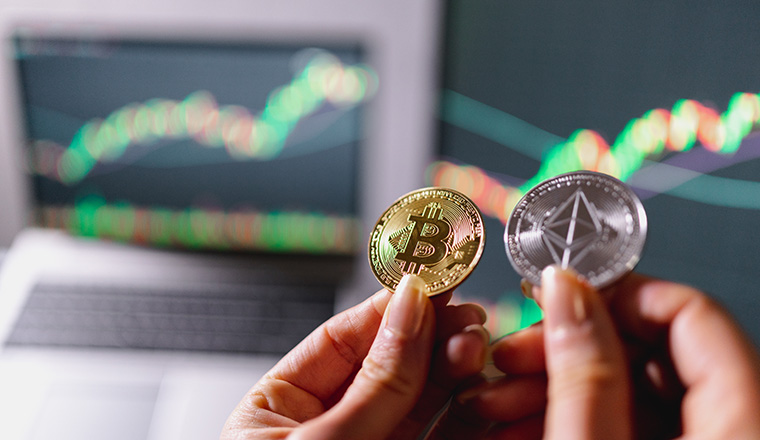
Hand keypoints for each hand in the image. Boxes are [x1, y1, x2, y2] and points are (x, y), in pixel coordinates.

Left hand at [221, 274, 489, 439]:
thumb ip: (376, 383)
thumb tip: (410, 306)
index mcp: (279, 411)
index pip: (340, 339)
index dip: (389, 307)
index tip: (431, 280)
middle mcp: (326, 426)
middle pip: (387, 364)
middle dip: (431, 335)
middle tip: (466, 315)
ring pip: (419, 398)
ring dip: (453, 368)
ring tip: (474, 347)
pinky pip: (440, 433)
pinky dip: (465, 410)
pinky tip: (480, 387)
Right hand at [461, 266, 759, 438]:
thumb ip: (584, 373)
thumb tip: (565, 287)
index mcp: (744, 423)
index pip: (692, 312)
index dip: (615, 293)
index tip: (552, 299)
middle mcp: (737, 428)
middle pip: (656, 349)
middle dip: (568, 348)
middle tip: (508, 360)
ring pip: (635, 389)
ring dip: (559, 387)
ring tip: (495, 404)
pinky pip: (631, 423)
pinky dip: (577, 417)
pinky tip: (521, 426)